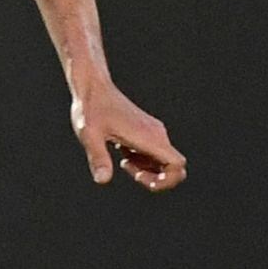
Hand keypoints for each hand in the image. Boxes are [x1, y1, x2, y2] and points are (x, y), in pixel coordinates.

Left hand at [70, 80, 186, 191]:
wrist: (92, 87)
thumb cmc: (90, 109)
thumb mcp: (89, 136)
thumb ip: (98, 158)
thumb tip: (102, 181)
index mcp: (149, 137)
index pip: (178, 164)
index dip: (167, 180)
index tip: (140, 178)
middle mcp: (156, 135)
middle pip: (172, 167)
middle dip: (155, 178)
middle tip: (131, 172)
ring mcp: (153, 132)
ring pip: (161, 161)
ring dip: (145, 169)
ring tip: (123, 161)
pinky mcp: (145, 131)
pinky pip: (152, 153)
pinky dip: (141, 160)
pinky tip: (122, 152)